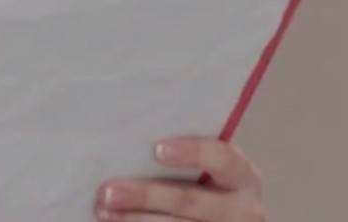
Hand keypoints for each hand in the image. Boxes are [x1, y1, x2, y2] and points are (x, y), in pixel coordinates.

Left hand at [95, 137, 265, 220]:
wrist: (226, 221)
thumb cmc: (203, 183)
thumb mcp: (207, 169)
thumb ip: (181, 154)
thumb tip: (126, 133)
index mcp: (243, 176)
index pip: (222, 158)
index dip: (192, 152)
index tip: (157, 149)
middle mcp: (244, 209)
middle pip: (191, 200)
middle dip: (146, 196)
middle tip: (108, 191)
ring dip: (135, 219)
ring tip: (103, 211)